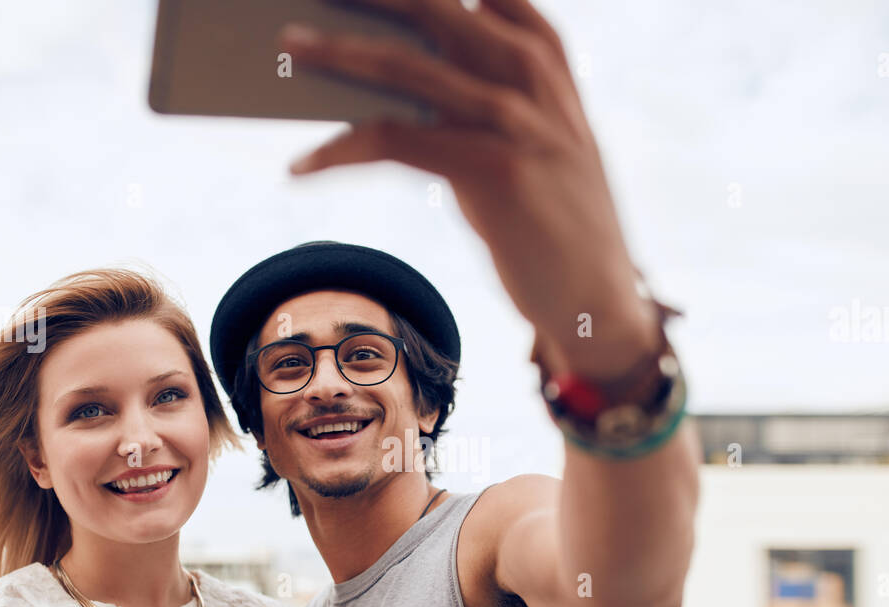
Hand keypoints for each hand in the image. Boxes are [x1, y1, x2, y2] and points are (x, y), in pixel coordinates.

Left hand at [280, 0, 654, 371]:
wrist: (597, 297)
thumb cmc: (558, 222)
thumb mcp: (543, 141)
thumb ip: (500, 93)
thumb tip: (414, 70)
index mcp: (548, 61)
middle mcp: (533, 78)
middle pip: (440, 8)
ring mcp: (515, 120)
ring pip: (409, 67)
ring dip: (339, 53)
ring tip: (291, 45)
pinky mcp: (491, 170)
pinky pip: (395, 141)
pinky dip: (340, 149)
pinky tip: (303, 164)